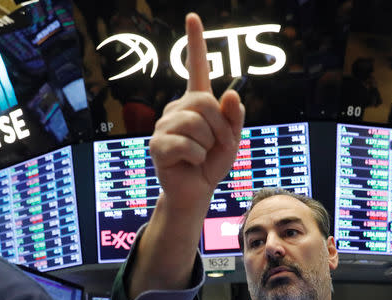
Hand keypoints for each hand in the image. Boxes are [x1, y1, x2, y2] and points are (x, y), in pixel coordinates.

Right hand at [148, 13, 244, 210]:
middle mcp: (177, 109)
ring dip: (208, 145)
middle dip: (219, 127)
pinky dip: (196, 158)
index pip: (197, 68)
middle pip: (204, 102)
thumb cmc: (213, 162)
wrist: (196, 191)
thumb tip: (232, 92)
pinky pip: (186, 145)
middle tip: (216, 145)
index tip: (193, 17)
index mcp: (196, 103)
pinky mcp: (157, 145)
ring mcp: (163, 126)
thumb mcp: (232, 139)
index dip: (195, 43)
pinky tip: (189, 163)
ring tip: (201, 155)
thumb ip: (235, 117)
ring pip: (195, 124)